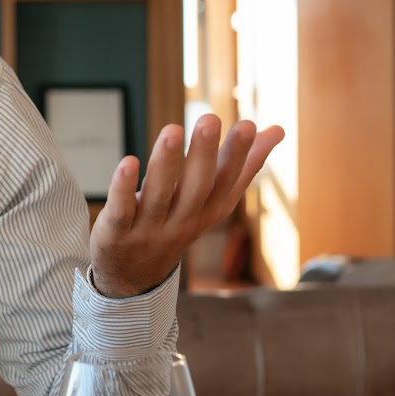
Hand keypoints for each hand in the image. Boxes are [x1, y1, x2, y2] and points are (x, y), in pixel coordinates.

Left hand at [89, 115, 283, 298]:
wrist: (134, 276)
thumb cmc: (177, 223)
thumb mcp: (211, 201)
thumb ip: (242, 166)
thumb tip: (277, 129)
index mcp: (209, 211)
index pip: (228, 183)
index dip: (239, 157)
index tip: (248, 124)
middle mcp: (183, 222)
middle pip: (197, 189)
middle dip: (205, 154)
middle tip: (210, 119)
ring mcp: (150, 230)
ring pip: (160, 197)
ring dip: (166, 163)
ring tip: (173, 130)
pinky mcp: (117, 233)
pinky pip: (122, 211)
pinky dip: (123, 188)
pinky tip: (128, 161)